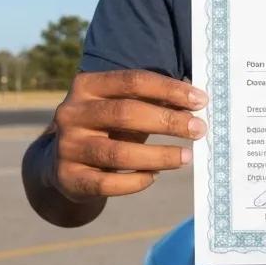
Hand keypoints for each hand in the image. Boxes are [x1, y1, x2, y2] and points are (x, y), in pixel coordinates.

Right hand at [49, 69, 208, 201]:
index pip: (133, 81)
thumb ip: (155, 102)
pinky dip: (136, 181)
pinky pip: (108, 183)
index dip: (170, 89)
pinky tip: (155, 177)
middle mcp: (71, 113)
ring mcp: (67, 147)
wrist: (63, 164)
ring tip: (186, 157)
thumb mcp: (125, 108)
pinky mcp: (68, 178)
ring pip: (118, 153)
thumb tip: (196, 103)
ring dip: (159, 156)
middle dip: (168, 122)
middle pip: (126, 113)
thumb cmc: (109, 129)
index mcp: (87, 86)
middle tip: (199, 129)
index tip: (201, 101)